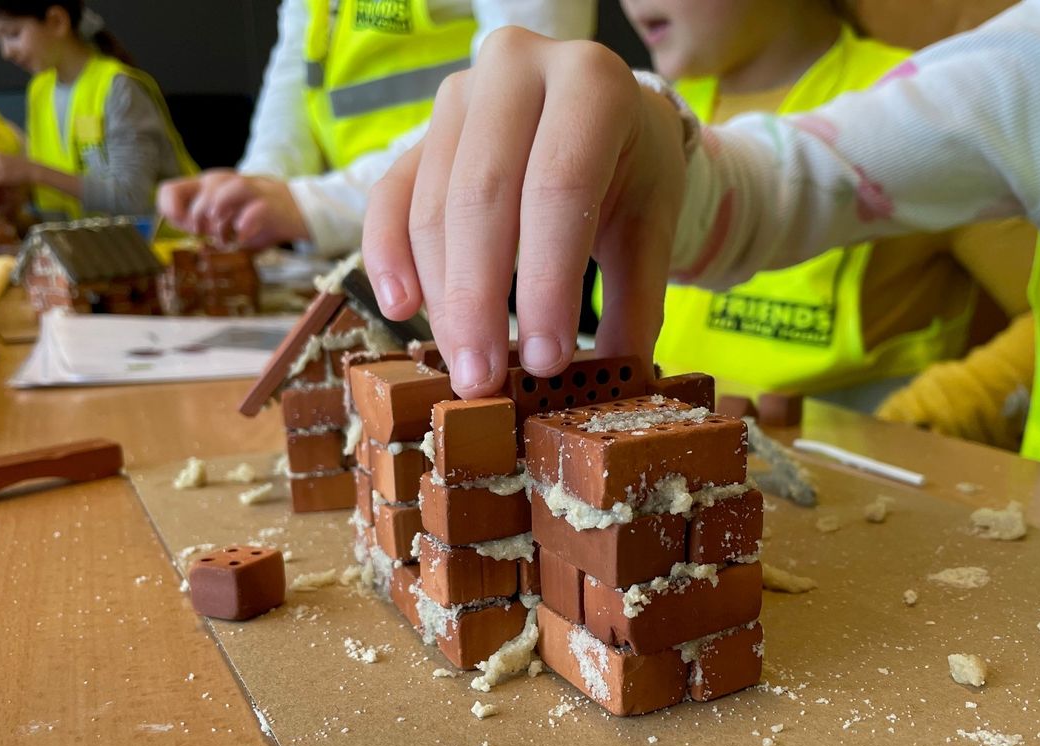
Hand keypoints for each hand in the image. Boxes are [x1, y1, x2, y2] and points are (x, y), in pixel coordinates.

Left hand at [156, 171, 309, 248]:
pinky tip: (243, 237)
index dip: (171, 210)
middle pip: (197, 193)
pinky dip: (242, 225)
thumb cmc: (263, 219)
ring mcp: (248, 189)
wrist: (303, 212)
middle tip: (209, 237)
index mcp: (209, 187)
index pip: (172, 190)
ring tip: (225, 237)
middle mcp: (224, 182)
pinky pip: (250, 209)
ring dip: (216, 219)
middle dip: (198, 220)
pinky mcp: (268, 202)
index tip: (186, 230)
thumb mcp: (229, 225)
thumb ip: (208, 230)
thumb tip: (191, 241)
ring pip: (219, 193)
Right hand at [362, 27, 687, 396]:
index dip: (547, 280)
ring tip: (463, 364)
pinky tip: (403, 309)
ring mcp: (460, 96)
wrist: (603, 114)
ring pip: (432, 203)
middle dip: (478, 299)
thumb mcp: (651, 224)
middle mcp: (517, 70)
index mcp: (591, 82)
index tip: (545, 359)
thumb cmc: (632, 169)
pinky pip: (391, 196)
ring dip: (442, 295)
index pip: (559, 187)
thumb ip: (636, 300)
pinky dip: (389, 257)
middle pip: (482, 194)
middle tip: (483, 378)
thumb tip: (617, 383)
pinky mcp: (421, 130)